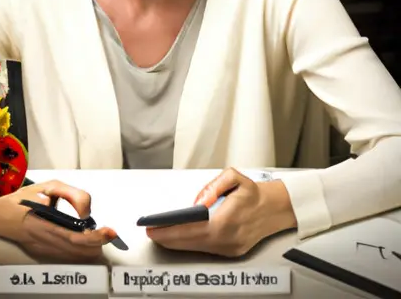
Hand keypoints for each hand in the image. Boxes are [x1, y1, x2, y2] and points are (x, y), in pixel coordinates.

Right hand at [0, 179, 117, 262]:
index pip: (75, 238)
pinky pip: (65, 256)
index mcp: (44, 226)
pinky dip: (79, 251)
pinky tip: (86, 242)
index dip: (94, 237)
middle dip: (96, 244)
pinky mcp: (41, 252)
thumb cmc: (22, 198)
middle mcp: (43, 243)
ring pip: (73, 256)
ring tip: (100, 236)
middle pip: (77, 251)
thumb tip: (86, 212)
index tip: (109, 232)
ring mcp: (41, 250)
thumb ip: (73, 195)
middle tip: (107, 233)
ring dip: (89, 248)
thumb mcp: (49, 187)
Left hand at [146, 168, 296, 256]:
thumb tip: (198, 200)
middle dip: (168, 238)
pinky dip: (190, 244)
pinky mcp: (232, 251)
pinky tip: (180, 239)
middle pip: (191, 242)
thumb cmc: (253, 193)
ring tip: (161, 235)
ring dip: (177, 243)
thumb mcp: (234, 177)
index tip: (155, 228)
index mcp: (227, 220)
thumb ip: (213, 186)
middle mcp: (228, 238)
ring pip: (197, 248)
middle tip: (152, 233)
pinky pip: (206, 249)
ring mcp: (231, 248)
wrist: (276, 208)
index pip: (191, 229)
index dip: (170, 231)